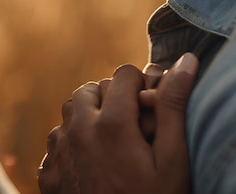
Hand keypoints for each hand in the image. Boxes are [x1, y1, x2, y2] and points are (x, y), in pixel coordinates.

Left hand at [38, 53, 197, 193]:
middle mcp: (78, 130)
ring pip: (69, 112)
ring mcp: (59, 152)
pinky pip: (56, 141)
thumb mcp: (173, 162)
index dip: (140, 85)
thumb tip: (186, 60)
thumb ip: (174, 107)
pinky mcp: (49, 174)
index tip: (150, 106)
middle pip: (91, 89)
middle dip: (111, 97)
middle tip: (132, 123)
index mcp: (111, 123)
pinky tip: (91, 162)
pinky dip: (72, 142)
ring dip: (88, 116)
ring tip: (112, 141)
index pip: (123, 74)